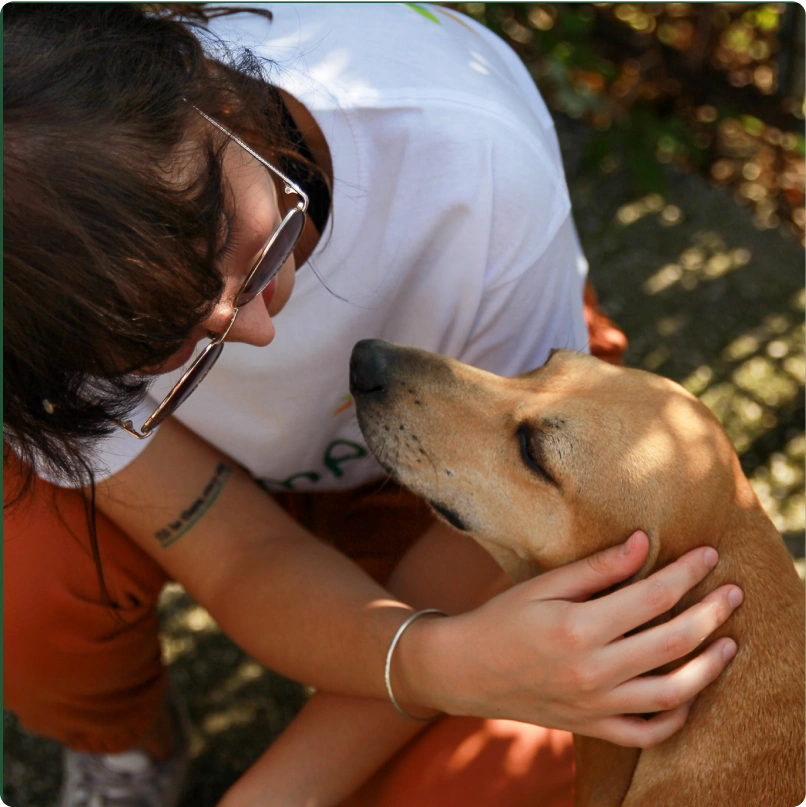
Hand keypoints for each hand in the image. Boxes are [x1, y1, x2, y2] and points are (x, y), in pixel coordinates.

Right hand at [402, 531, 740, 747]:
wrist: (467, 670)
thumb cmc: (503, 618)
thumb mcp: (544, 584)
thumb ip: (597, 568)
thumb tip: (643, 543)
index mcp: (579, 627)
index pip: (652, 596)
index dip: (687, 572)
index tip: (709, 553)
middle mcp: (592, 670)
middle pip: (672, 641)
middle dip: (711, 613)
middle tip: (734, 592)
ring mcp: (594, 704)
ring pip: (671, 693)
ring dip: (708, 668)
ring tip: (728, 644)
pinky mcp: (592, 726)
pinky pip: (647, 732)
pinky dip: (676, 716)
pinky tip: (689, 693)